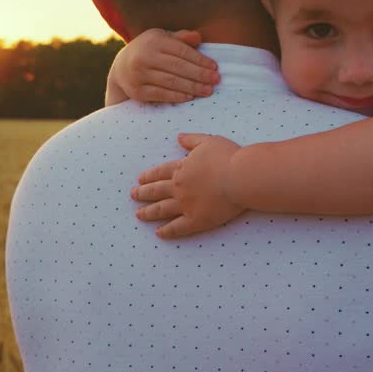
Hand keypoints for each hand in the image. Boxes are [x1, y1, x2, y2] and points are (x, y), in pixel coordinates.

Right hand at [109, 29, 219, 103]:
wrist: (121, 67)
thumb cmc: (149, 49)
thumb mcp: (162, 38)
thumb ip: (181, 37)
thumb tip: (198, 37)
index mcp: (154, 41)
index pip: (182, 51)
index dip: (200, 60)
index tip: (215, 67)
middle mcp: (144, 57)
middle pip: (178, 67)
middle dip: (200, 75)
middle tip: (216, 81)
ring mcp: (139, 75)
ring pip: (171, 82)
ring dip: (192, 87)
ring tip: (208, 90)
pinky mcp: (137, 91)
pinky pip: (160, 95)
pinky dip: (177, 96)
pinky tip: (190, 97)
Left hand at [130, 133, 244, 238]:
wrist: (239, 178)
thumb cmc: (227, 157)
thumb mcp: (208, 141)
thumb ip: (191, 140)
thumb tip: (178, 137)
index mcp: (181, 168)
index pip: (160, 173)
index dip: (149, 176)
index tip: (140, 180)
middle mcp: (179, 187)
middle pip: (156, 191)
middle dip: (143, 193)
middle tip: (133, 195)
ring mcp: (186, 205)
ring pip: (162, 210)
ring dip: (149, 212)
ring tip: (139, 215)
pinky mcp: (196, 220)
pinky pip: (177, 227)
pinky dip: (167, 231)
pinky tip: (158, 233)